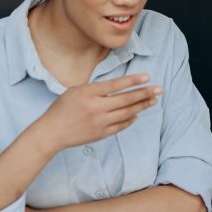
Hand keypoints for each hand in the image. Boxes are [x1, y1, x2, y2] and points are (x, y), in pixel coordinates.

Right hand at [33, 73, 161, 152]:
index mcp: (89, 93)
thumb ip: (98, 89)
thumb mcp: (77, 90)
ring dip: (142, 106)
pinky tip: (138, 114)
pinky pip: (121, 125)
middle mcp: (96, 107)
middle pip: (126, 99)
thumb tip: (121, 87)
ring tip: (153, 100)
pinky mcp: (101, 134)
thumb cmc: (63, 108)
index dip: (133, 81)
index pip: (116, 85)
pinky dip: (131, 119)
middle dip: (145, 93)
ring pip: (127, 112)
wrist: (51, 132)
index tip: (147, 77)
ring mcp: (100, 122)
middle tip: (160, 89)